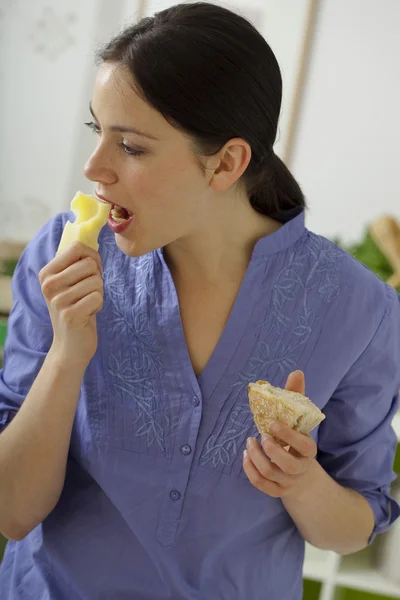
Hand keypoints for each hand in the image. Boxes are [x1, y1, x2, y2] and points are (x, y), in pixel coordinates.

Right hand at [39, 241, 103, 366]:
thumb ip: (76, 263)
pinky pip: (98, 297)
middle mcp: (48, 285)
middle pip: (89, 264)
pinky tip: (88, 314)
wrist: (70, 346)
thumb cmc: (76, 309)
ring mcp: (58, 300)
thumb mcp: (70, 284)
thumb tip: (92, 238)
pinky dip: (98, 305)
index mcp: (47, 273)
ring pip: (96, 281)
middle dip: (97, 278)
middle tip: (89, 292)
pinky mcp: (70, 314)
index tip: (93, 271)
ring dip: (98, 293)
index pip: (76, 247)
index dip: (93, 257)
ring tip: (86, 304)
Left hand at [243, 370, 317, 497]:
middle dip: (271, 450)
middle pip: (288, 465)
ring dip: (257, 458)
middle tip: (260, 436)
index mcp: (309, 449)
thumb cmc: (295, 438)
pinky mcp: (277, 490)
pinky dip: (250, 471)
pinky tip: (245, 456)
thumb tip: (297, 372)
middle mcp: (300, 467)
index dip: (288, 435)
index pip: (303, 445)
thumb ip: (296, 396)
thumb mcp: (297, 419)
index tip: (272, 424)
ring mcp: (288, 481)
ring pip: (271, 474)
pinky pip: (262, 485)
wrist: (301, 473)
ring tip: (249, 443)